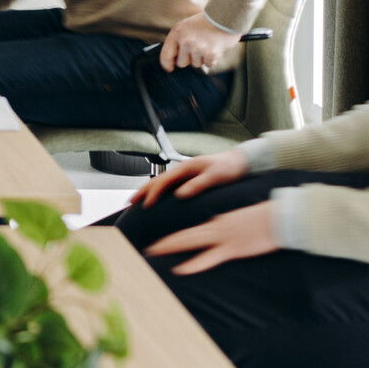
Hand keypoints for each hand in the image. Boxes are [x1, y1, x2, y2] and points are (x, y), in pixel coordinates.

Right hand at [132, 149, 250, 208]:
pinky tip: (157, 198)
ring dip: (147, 191)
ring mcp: (184, 173)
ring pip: (160, 182)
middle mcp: (181, 170)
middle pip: (156, 180)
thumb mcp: (214, 177)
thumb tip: (180, 195)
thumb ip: (198, 185)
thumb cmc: (227, 168)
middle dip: (142, 191)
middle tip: (129, 203)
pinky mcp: (188, 178)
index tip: (145, 206)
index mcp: (185, 168)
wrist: (238, 162)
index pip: (162, 182)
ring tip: (137, 201)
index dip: (152, 194)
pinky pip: (168, 185)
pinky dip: (158, 191)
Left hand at [144, 201, 278, 275]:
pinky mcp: (233, 248)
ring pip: (189, 242)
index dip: (173, 237)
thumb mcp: (240, 222)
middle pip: (183, 235)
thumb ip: (226, 228)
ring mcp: (223, 237)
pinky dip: (193, 263)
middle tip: (146, 249)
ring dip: (169, 247)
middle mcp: (215, 227)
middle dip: (164, 243)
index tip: (159, 243)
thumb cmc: (264, 220)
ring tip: (152, 253)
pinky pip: (209, 257)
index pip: (189, 229)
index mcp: (217, 222)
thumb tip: (217, 234)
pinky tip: (180, 269)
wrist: (280, 216)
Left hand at [159, 11, 241, 71]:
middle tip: (197, 48)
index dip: (167, 64)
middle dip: (188, 59)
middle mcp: (186, 40)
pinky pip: (208, 64)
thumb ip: (178, 41)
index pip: (165, 55)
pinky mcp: (211, 54)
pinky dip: (212, 59)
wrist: (225, 16)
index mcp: (177, 32)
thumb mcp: (186, 27)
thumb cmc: (206, 22)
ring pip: (196, 64)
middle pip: (181, 63)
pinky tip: (214, 47)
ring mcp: (198, 48)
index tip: (170, 68)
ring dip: (201, 58)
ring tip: (207, 44)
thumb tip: (173, 59)